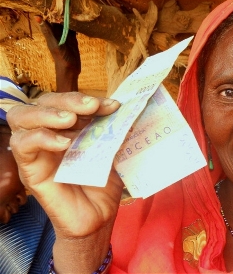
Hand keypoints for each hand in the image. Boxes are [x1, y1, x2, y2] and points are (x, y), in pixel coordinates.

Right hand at [7, 92, 121, 239]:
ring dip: (48, 113)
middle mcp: (48, 135)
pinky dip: (41, 138)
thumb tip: (126, 109)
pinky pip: (23, 145)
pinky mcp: (30, 169)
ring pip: (22, 117)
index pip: (67, 102)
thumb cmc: (102, 184)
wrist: (98, 218)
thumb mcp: (112, 152)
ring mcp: (37, 151)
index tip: (112, 105)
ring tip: (71, 120)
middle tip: (92, 106)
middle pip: (42, 102)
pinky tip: (64, 143)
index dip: (87, 98)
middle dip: (68, 99)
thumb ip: (113, 132)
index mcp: (67, 128)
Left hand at [36, 16, 80, 91]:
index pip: (50, 20)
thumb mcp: (54, 44)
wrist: (69, 70)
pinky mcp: (73, 41)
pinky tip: (80, 25)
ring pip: (67, 26)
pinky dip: (76, 28)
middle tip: (70, 13)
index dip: (54, 15)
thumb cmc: (60, 58)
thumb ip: (48, 32)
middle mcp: (58, 35)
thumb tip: (38, 18)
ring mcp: (66, 38)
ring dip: (70, 22)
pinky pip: (74, 32)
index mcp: (51, 34)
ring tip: (75, 16)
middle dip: (63, 17)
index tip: (59, 8)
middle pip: (59, 22)